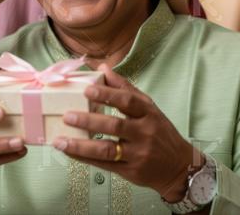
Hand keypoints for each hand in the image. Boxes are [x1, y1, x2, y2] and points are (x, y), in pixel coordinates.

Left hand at [53, 65, 203, 200]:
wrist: (179, 167)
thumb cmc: (160, 132)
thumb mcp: (149, 108)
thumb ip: (126, 89)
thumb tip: (103, 68)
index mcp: (149, 114)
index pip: (128, 101)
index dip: (108, 94)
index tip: (87, 90)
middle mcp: (145, 133)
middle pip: (115, 125)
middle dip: (89, 120)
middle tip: (67, 115)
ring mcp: (137, 154)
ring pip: (106, 149)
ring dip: (81, 145)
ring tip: (60, 141)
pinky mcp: (130, 171)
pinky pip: (104, 165)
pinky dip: (84, 159)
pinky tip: (69, 152)